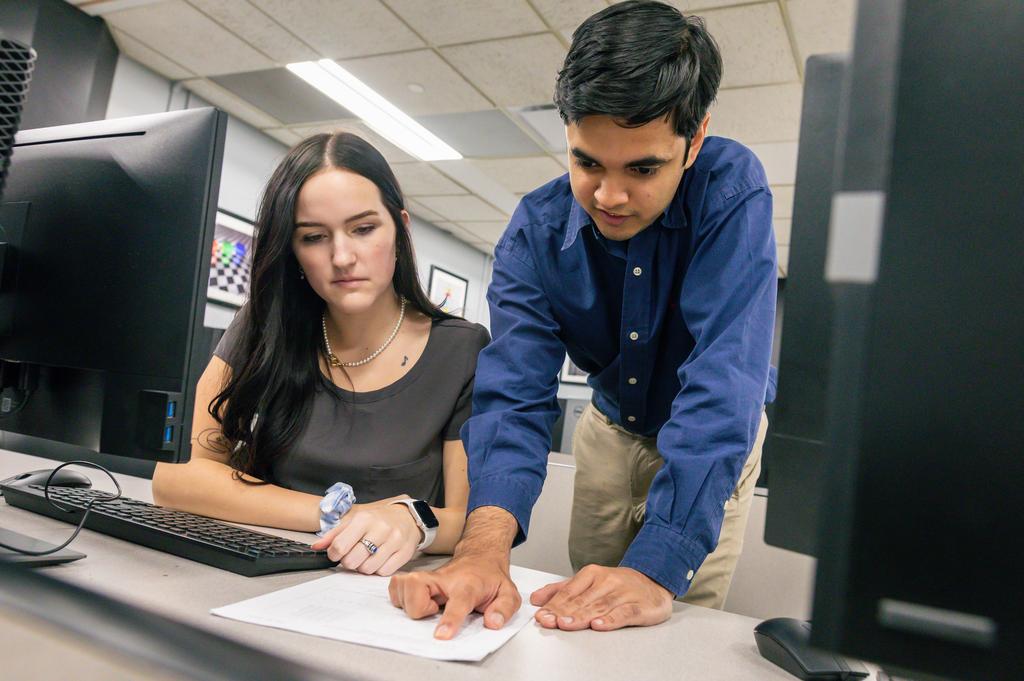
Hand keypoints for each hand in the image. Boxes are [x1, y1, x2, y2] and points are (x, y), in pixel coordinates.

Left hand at [311, 498, 419, 575]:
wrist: (408, 517)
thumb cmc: (378, 520)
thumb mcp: (355, 521)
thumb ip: (334, 534)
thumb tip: (316, 547)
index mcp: (364, 519)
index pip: (340, 546)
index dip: (334, 554)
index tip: (337, 553)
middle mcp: (381, 528)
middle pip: (352, 560)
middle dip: (349, 562)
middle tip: (353, 556)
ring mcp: (395, 541)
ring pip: (368, 569)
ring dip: (363, 567)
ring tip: (367, 557)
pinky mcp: (405, 552)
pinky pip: (384, 572)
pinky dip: (378, 569)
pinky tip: (379, 559)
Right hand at [388, 552, 521, 639]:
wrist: (480, 556)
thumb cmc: (490, 578)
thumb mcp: (508, 594)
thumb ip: (504, 609)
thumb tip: (492, 623)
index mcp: (467, 585)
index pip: (458, 600)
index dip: (449, 618)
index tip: (441, 635)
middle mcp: (443, 578)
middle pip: (416, 588)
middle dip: (418, 608)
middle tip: (434, 611)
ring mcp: (427, 576)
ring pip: (402, 587)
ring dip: (409, 604)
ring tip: (428, 606)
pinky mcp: (416, 577)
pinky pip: (396, 586)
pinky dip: (400, 598)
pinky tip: (416, 602)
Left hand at [530, 565, 672, 630]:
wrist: (654, 581)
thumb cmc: (618, 585)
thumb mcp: (588, 582)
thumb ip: (562, 590)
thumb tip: (536, 599)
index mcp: (592, 573)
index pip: (569, 591)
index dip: (554, 605)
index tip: (541, 615)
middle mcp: (607, 581)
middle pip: (582, 600)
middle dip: (563, 612)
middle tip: (549, 621)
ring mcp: (624, 593)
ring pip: (600, 606)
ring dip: (581, 617)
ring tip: (566, 624)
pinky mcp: (640, 606)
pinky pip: (624, 613)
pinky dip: (611, 620)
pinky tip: (599, 625)